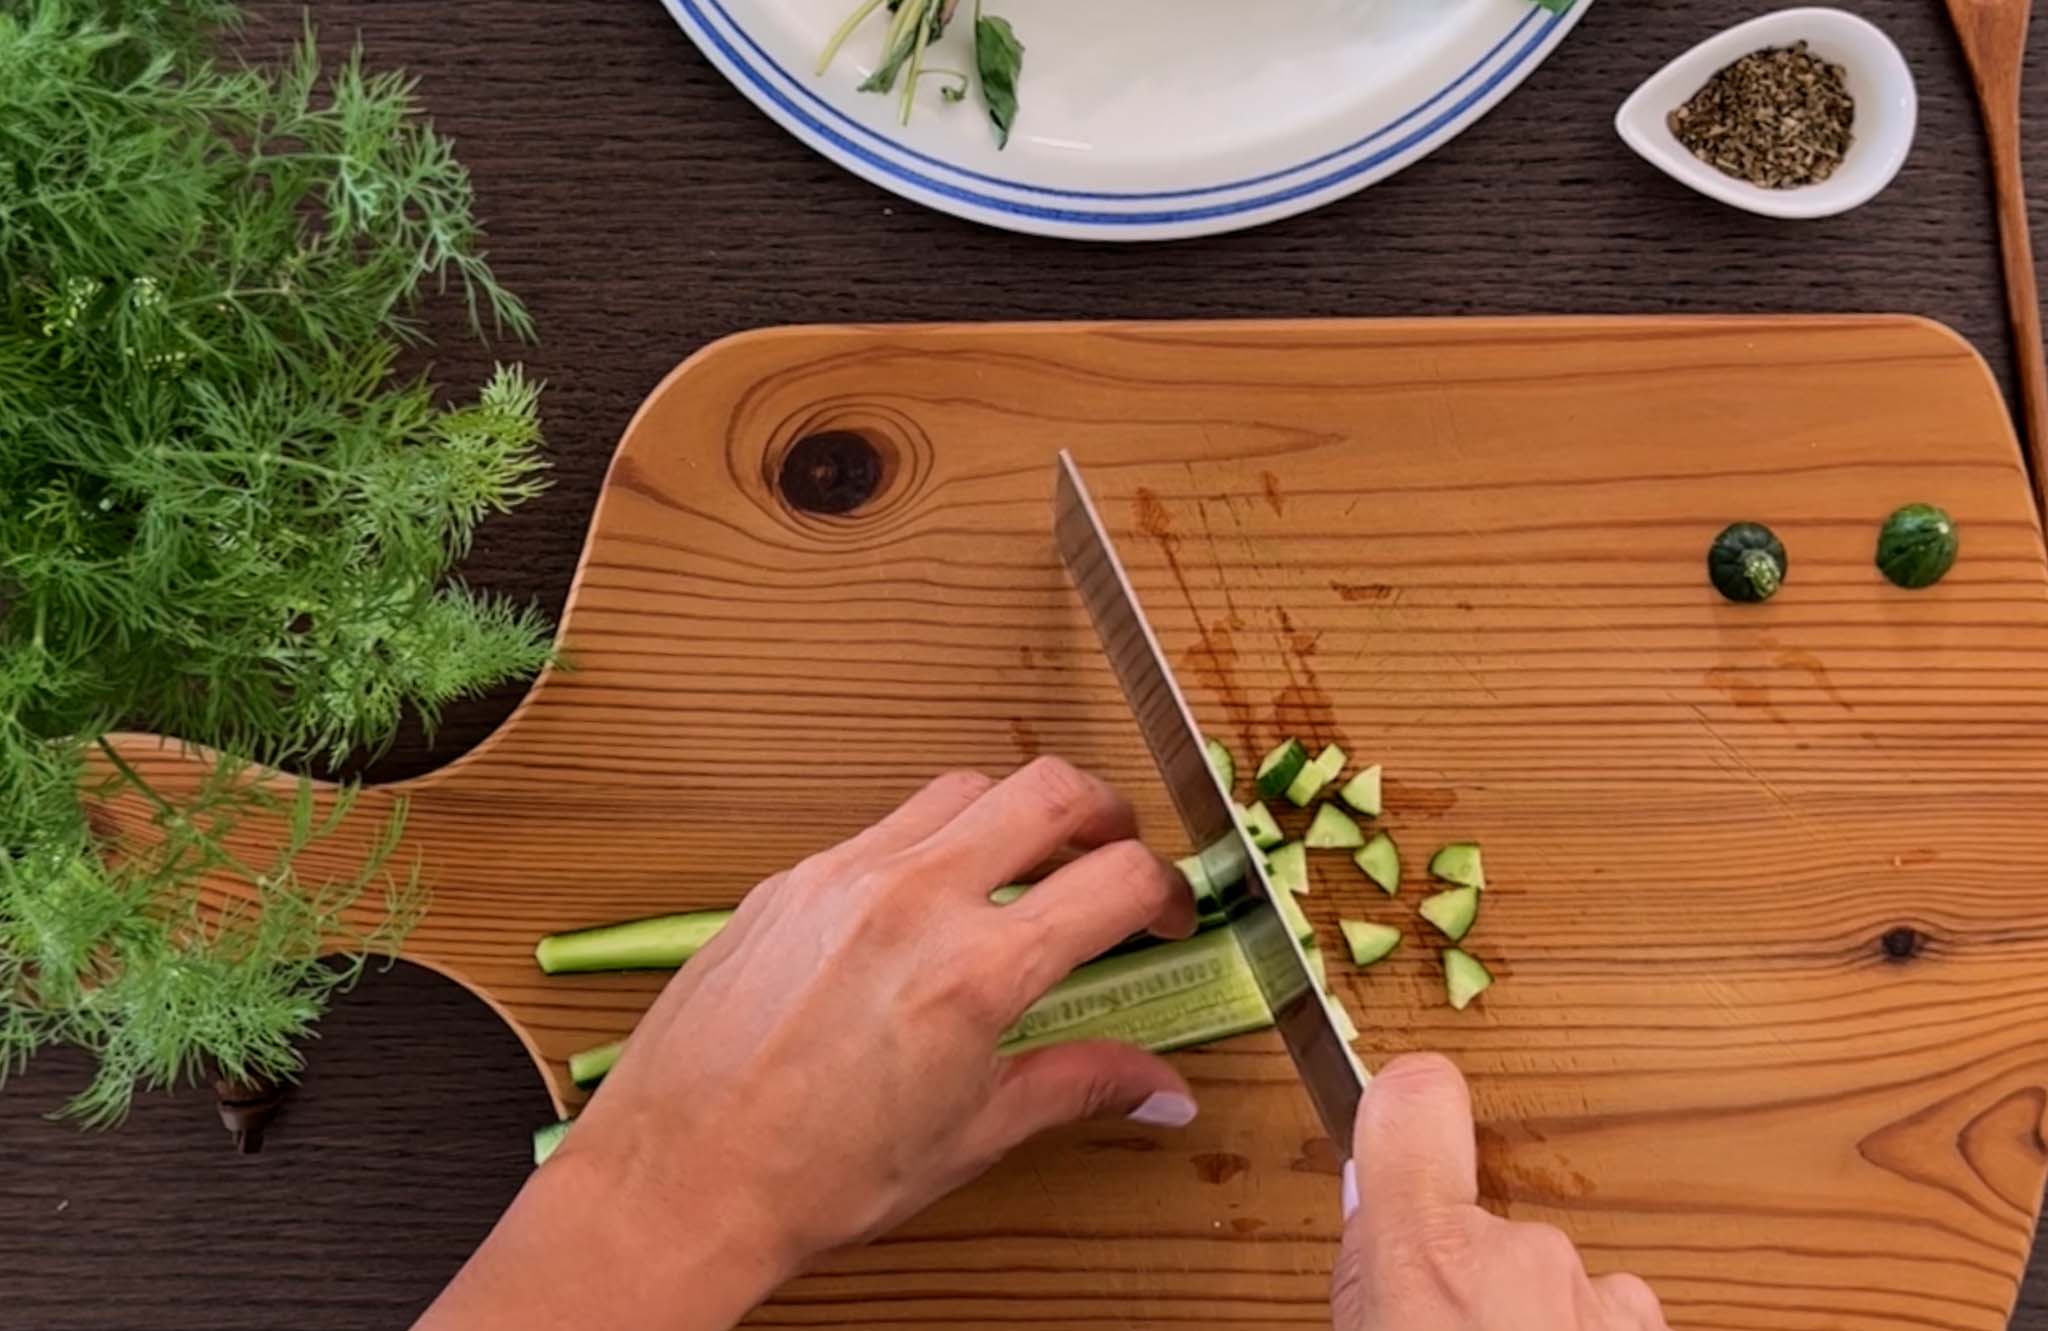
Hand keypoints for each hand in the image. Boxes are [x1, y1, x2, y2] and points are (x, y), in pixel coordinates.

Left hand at [417, 758, 1199, 1330]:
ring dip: (1013, 814)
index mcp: (976, 970)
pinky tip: (923, 906)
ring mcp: (843, 876)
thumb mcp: (969, 1136)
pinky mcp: (788, 880)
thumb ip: (1076, 1086)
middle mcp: (914, 899)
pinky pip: (882, 828)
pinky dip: (928, 844)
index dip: (1165, 890)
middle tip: (1112, 857)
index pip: (1116, 877)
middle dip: (1105, 813)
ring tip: (1023, 869)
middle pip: (1050, 789)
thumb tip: (1160, 1088)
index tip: (1162, 915)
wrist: (678, 1179)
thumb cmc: (813, 1175)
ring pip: (963, 788)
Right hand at [1334, 1054, 1668, 1330]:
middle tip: (1439, 1329)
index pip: (1415, 1104)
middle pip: (1486, 1219)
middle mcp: (1525, 1261)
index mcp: (1428, 1259)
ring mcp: (1601, 1299)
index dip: (1408, 1100)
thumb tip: (1374, 1216)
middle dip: (1468, 1270)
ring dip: (1529, 1316)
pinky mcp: (1654, 1330)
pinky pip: (1611, 1317)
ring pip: (1552, 1276)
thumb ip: (1369, 1270)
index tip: (1401, 1105)